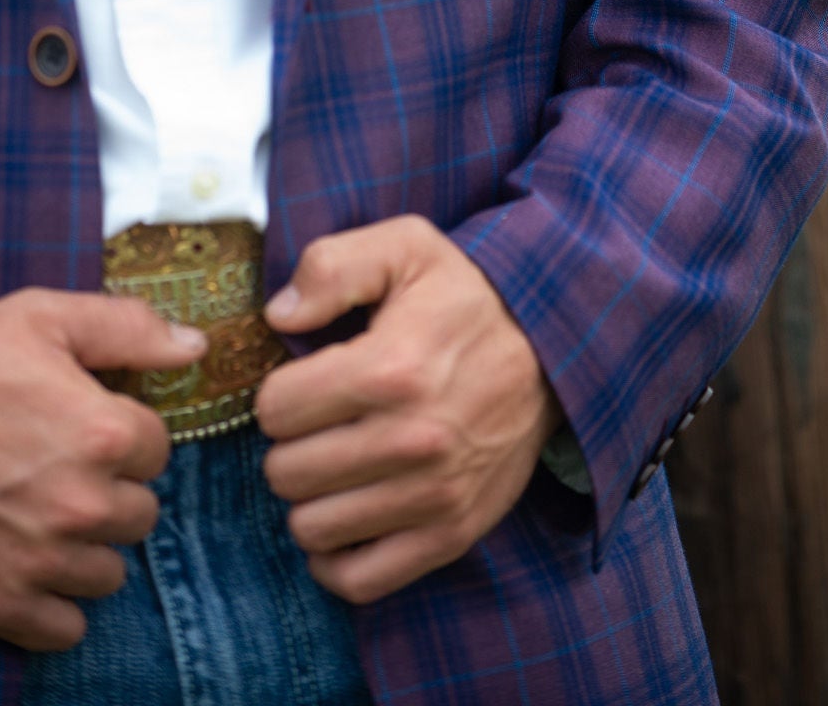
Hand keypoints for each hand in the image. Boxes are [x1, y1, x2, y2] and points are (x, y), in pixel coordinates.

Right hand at [0, 288, 205, 650]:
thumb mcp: (43, 318)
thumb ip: (128, 328)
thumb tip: (193, 346)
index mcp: (104, 433)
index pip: (159, 448)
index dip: (126, 436)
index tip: (90, 428)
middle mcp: (84, 503)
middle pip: (141, 513)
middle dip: (112, 492)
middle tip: (65, 472)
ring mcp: (44, 560)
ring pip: (109, 571)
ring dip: (87, 547)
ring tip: (44, 516)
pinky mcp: (1, 603)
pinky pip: (66, 627)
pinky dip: (55, 605)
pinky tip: (30, 565)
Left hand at [257, 214, 561, 603]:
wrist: (552, 349)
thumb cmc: (464, 296)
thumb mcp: (405, 247)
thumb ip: (332, 265)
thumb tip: (278, 315)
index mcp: (391, 368)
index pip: (276, 410)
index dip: (279, 394)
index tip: (305, 385)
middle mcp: (411, 439)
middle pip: (287, 473)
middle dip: (291, 446)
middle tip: (319, 425)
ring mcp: (434, 495)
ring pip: (312, 528)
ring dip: (311, 498)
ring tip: (334, 466)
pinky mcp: (452, 534)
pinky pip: (361, 580)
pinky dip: (337, 559)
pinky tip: (346, 517)